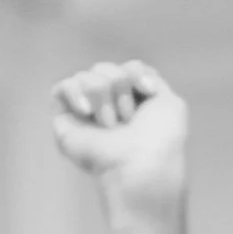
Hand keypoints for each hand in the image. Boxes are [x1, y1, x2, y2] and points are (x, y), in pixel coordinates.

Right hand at [51, 61, 188, 206]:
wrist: (140, 165)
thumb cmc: (160, 141)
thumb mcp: (169, 103)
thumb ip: (150, 79)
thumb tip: (129, 70)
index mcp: (137, 102)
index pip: (129, 68)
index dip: (136, 74)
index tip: (150, 91)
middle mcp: (112, 105)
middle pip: (107, 69)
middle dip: (121, 88)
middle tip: (128, 118)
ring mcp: (89, 112)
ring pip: (88, 77)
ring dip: (104, 98)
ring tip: (111, 125)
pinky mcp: (67, 119)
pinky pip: (63, 87)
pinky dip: (76, 94)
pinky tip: (87, 112)